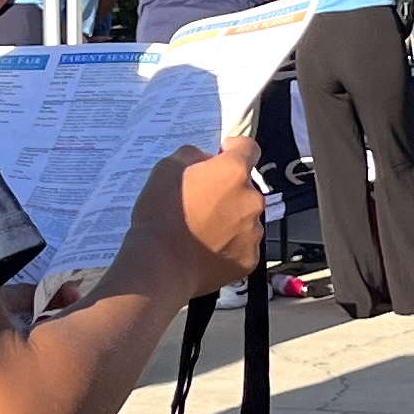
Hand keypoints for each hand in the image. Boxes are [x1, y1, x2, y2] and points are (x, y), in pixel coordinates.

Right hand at [124, 142, 262, 297]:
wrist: (160, 266)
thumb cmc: (160, 215)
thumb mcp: (166, 169)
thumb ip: (192, 156)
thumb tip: (205, 160)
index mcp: (234, 172)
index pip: (248, 148)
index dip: (233, 150)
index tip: (221, 156)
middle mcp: (252, 199)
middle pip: (246, 187)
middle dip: (227, 191)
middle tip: (200, 202)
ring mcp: (254, 231)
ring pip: (245, 217)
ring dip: (230, 219)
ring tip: (200, 230)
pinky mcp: (250, 258)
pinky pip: (243, 245)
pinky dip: (229, 246)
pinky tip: (205, 249)